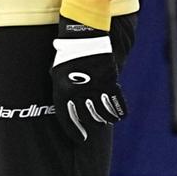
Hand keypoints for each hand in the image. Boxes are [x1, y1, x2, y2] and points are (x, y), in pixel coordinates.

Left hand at [51, 18, 125, 141]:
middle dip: (92, 124)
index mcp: (62, 91)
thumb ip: (61, 89)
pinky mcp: (110, 81)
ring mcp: (95, 87)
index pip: (68, 118)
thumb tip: (67, 104)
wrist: (84, 36)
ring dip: (105, 118)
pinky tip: (119, 116)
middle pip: (88, 117)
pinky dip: (119, 110)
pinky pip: (116, 101)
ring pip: (103, 111)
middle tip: (94, 127)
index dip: (75, 131)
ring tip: (106, 121)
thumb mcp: (57, 73)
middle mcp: (79, 92)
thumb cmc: (67, 54)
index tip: (81, 139)